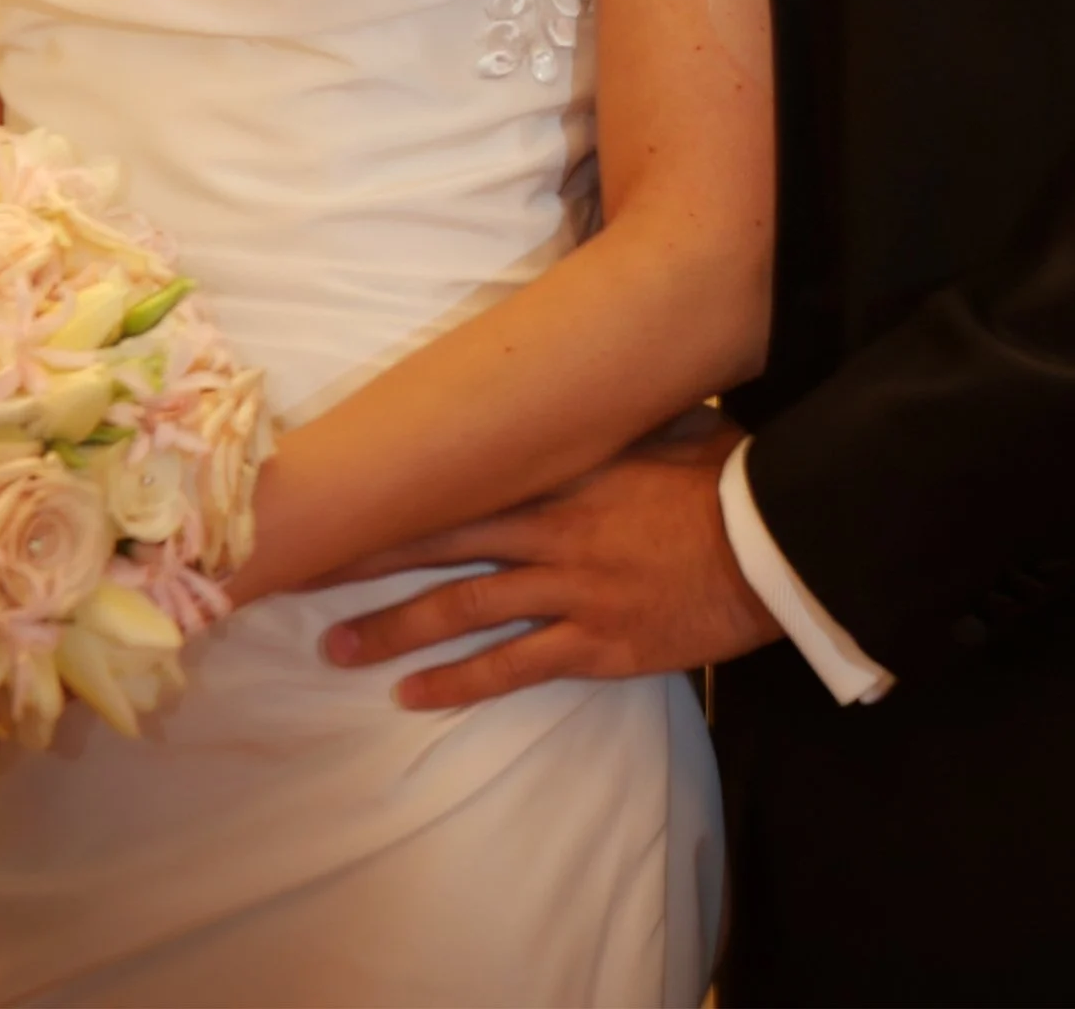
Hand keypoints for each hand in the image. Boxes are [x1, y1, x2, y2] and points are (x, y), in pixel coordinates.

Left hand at [319, 415, 780, 711]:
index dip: (397, 490)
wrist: (771, 540)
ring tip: (337, 649)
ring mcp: (569, 590)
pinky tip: (414, 696)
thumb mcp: (657, 422)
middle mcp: (550, 529)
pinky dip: (459, 682)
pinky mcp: (595, 643)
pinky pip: (514, 667)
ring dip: (394, 631)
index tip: (341, 493)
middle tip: (303, 573)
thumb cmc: (721, 473)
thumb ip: (603, 414)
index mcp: (561, 469)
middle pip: (439, 541)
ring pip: (462, 610)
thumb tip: (570, 379)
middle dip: (368, 558)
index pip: (457, 477)